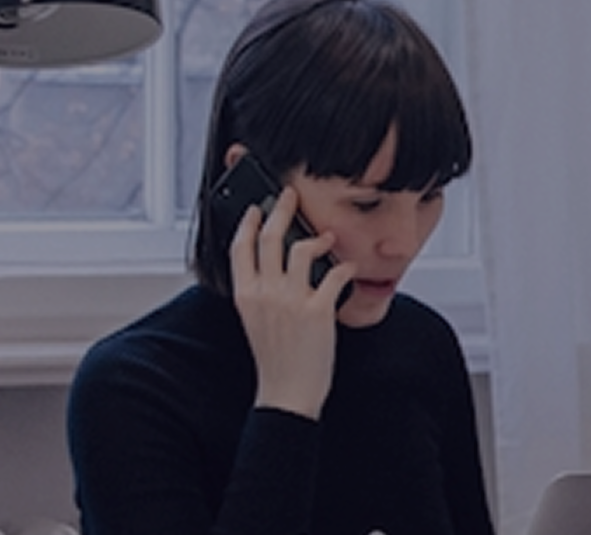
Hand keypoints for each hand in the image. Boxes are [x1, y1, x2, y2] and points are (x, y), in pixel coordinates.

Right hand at [234, 186, 355, 418]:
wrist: (287, 392)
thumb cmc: (275, 359)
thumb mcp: (256, 320)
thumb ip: (261, 292)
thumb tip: (274, 266)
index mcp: (245, 295)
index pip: (240, 247)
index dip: (248, 222)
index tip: (256, 208)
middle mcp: (265, 293)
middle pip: (270, 237)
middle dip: (283, 209)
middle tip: (292, 197)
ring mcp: (291, 300)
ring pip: (303, 248)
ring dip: (320, 238)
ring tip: (329, 238)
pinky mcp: (318, 310)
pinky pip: (335, 274)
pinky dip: (345, 268)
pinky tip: (350, 269)